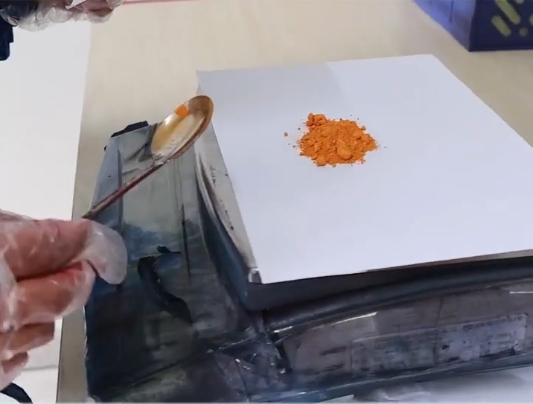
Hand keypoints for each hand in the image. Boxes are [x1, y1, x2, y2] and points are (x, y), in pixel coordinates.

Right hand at [0, 212, 126, 389]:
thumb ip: (12, 231)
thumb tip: (54, 238)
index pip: (68, 242)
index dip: (96, 242)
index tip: (108, 248)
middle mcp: (1, 304)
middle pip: (70, 288)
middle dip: (79, 274)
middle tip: (76, 267)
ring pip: (50, 323)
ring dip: (49, 306)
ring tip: (24, 294)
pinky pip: (21, 357)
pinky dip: (25, 337)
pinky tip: (11, 325)